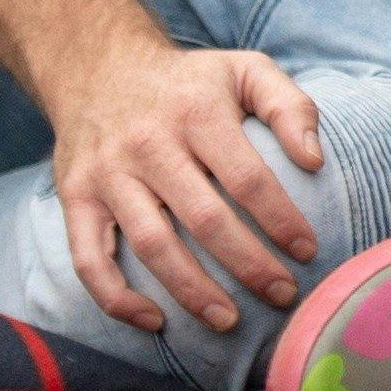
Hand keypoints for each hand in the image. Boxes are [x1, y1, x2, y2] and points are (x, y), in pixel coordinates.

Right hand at [42, 37, 326, 334]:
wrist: (99, 68)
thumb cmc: (189, 81)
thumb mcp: (246, 70)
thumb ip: (290, 106)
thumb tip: (315, 160)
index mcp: (196, 112)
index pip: (246, 176)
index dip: (280, 219)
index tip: (308, 251)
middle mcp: (148, 144)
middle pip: (203, 219)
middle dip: (248, 264)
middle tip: (282, 296)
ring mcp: (107, 174)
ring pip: (151, 245)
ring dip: (191, 290)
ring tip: (229, 320)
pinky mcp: (75, 198)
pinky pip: (89, 259)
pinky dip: (117, 298)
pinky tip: (154, 321)